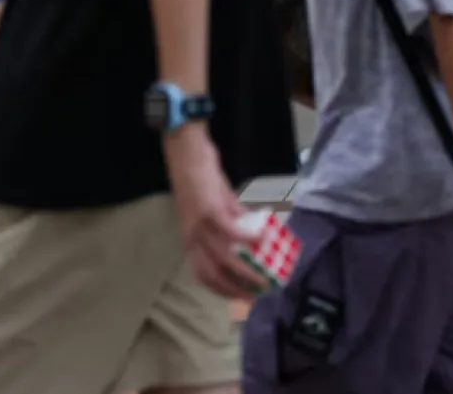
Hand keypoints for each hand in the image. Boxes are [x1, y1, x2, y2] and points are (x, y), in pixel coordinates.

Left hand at [164, 126, 268, 298]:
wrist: (187, 155)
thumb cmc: (200, 180)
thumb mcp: (214, 207)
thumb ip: (230, 221)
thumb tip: (251, 234)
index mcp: (191, 240)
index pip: (203, 276)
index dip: (222, 290)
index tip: (242, 298)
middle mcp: (193, 238)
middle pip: (213, 273)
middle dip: (236, 289)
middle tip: (257, 294)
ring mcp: (201, 226)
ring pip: (223, 258)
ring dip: (245, 271)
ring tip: (264, 276)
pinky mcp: (210, 210)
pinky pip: (230, 230)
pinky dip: (247, 237)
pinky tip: (262, 239)